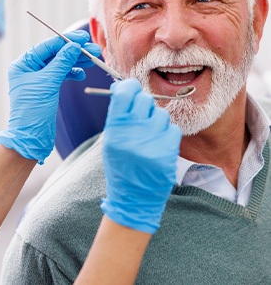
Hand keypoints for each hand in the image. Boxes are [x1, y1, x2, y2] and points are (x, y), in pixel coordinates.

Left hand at [0, 30, 100, 163]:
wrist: (32, 137)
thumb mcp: (48, 82)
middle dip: (75, 51)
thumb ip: (62, 62)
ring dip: (77, 61)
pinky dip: (73, 73)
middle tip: (93, 49)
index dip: (66, 41)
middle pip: (56, 54)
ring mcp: (39, 78)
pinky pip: (62, 75)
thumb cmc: (33, 110)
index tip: (83, 38)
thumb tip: (74, 46)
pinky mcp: (47, 88)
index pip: (48, 46)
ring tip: (93, 60)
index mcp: (23, 64)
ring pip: (61, 64)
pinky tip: (81, 74)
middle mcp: (30, 69)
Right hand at [101, 79, 181, 233]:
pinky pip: (172, 128)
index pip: (125, 93)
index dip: (129, 86)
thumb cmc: (121, 166)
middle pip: (145, 99)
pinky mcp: (168, 152)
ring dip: (157, 121)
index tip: (132, 88)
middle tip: (142, 116)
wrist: (133, 199)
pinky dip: (167, 134)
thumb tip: (124, 87)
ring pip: (161, 114)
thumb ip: (118, 115)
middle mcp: (132, 133)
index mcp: (114, 129)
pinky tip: (159, 146)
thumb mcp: (111, 141)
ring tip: (150, 137)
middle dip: (144, 105)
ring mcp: (152, 142)